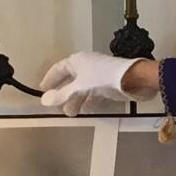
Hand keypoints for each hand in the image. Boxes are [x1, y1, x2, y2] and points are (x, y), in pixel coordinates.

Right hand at [38, 52, 155, 115]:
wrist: (133, 78)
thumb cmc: (103, 79)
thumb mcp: (80, 87)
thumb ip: (62, 95)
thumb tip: (44, 101)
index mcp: (77, 61)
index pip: (58, 69)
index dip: (50, 79)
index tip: (42, 90)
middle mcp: (86, 65)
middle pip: (70, 79)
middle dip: (63, 93)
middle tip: (57, 107)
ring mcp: (98, 75)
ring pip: (82, 88)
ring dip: (76, 100)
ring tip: (71, 113)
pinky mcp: (108, 84)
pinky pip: (94, 92)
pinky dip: (89, 101)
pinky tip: (87, 110)